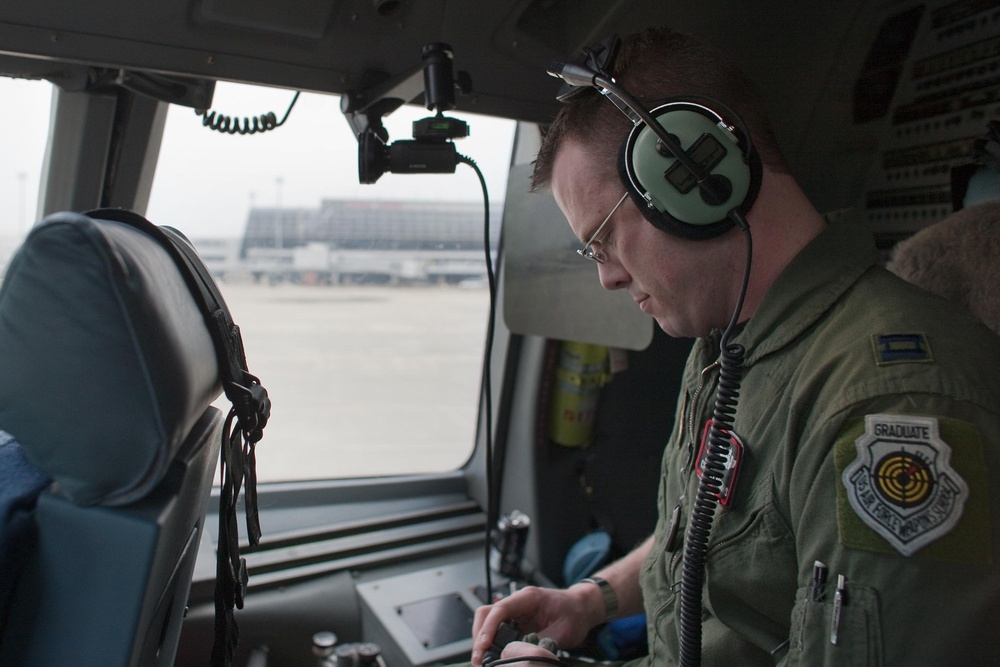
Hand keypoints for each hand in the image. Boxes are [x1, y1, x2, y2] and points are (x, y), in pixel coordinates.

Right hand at [470, 585, 596, 665]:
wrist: (582, 608)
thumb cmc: (574, 612)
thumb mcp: (562, 630)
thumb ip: (542, 641)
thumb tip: (524, 654)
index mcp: (528, 598)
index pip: (500, 609)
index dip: (488, 627)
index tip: (483, 645)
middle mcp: (517, 603)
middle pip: (487, 614)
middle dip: (480, 636)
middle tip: (479, 658)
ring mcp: (515, 613)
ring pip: (489, 622)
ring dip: (483, 640)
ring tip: (483, 659)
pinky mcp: (516, 623)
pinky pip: (498, 631)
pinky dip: (492, 643)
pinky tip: (493, 655)